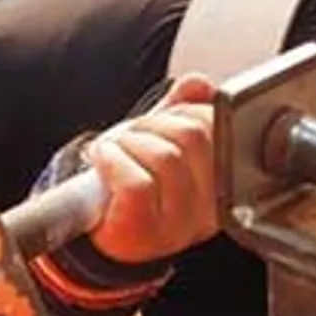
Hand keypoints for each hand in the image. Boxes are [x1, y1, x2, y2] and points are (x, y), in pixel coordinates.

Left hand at [84, 76, 220, 266]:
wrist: (95, 231)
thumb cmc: (128, 187)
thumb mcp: (159, 140)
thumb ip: (182, 110)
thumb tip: (200, 84)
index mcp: (221, 183)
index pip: (218, 125)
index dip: (185, 111)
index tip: (162, 123)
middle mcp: (207, 209)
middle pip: (193, 136)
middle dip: (152, 124)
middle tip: (132, 140)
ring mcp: (177, 225)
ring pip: (165, 157)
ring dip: (127, 143)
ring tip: (115, 155)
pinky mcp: (143, 231)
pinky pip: (136, 183)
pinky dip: (111, 160)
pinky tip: (103, 162)